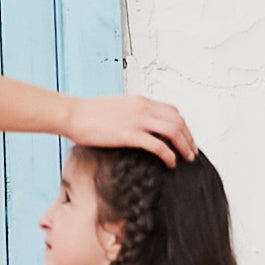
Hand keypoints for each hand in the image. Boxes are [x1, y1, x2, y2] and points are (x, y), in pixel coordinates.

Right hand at [67, 93, 195, 166]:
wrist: (72, 114)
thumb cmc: (86, 114)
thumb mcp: (114, 108)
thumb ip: (129, 115)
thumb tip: (133, 126)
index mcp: (140, 101)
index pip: (171, 110)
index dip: (182, 125)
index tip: (184, 137)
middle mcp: (143, 108)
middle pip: (178, 120)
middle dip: (189, 137)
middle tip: (192, 151)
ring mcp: (138, 121)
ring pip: (174, 131)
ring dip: (184, 146)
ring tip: (186, 158)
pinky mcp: (130, 135)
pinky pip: (159, 146)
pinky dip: (169, 155)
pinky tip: (170, 163)